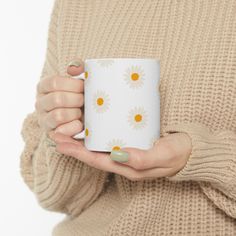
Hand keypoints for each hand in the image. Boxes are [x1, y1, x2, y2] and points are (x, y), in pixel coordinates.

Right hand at [35, 59, 84, 135]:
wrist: (79, 116)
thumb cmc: (78, 95)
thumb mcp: (78, 80)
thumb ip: (77, 69)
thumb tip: (74, 68)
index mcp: (44, 86)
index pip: (54, 82)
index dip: (73, 85)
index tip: (83, 87)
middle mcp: (40, 103)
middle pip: (58, 99)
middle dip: (77, 100)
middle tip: (84, 100)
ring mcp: (44, 119)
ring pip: (59, 115)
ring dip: (75, 113)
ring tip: (81, 112)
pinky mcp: (51, 134)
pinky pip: (63, 131)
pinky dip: (75, 127)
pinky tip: (80, 123)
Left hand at [49, 131, 191, 180]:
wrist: (192, 149)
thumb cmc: (179, 153)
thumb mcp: (163, 155)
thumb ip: (142, 158)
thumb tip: (117, 155)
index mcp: (129, 168)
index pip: (97, 161)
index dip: (77, 153)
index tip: (60, 142)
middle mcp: (125, 162)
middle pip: (94, 155)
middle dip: (74, 146)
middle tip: (57, 133)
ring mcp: (128, 153)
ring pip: (100, 148)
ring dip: (83, 140)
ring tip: (68, 129)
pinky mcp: (133, 143)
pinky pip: (111, 140)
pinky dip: (98, 134)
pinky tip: (92, 126)